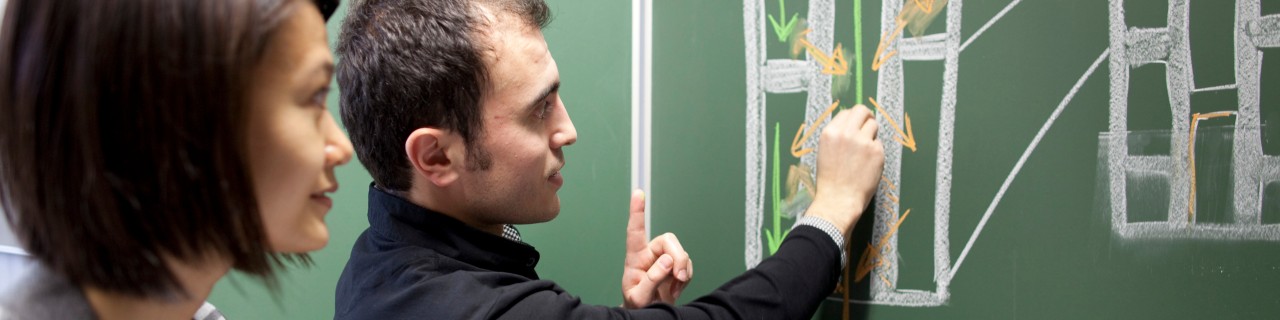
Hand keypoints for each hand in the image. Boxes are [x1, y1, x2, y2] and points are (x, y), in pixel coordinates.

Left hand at [621, 190, 692, 307]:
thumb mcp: (639, 297)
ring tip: (675, 288)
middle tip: (679, 276)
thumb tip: (668, 260)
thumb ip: (651, 279)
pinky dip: (687, 277)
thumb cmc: (637, 306)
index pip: (635, 231)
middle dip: (678, 256)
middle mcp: (650, 254)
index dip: (637, 212)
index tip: (638, 193)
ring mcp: (664, 260)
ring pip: (682, 253)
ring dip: (683, 270)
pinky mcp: (676, 267)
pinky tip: (677, 289)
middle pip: (668, 240)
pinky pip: (689, 265)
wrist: (649, 314)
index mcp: (634, 258)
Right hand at [807, 104, 884, 235]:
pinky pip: (879, 144)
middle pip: (861, 111)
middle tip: (868, 124)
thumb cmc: (830, 180)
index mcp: (830, 133)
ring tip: (865, 151)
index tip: (856, 124)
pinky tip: (867, 164)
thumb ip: (838, 136)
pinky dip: (875, 151)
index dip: (852, 118)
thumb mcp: (825, 151)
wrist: (838, 200)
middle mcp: (846, 133)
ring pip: (873, 125)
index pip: (846, 112)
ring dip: (871, 134)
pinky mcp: (877, 152)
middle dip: (866, 116)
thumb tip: (851, 125)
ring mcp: (863, 142)